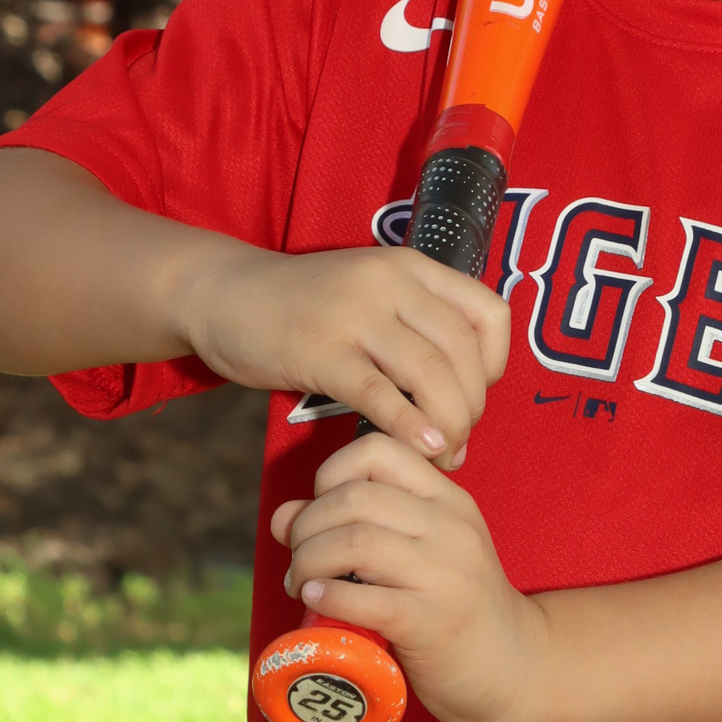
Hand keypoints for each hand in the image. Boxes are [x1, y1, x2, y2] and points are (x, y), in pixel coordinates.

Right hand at [181, 241, 507, 466]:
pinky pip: (380, 393)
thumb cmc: (304, 305)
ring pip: (430, 373)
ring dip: (447, 422)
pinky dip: (409, 426)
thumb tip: (465, 388)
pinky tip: (421, 450)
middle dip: (472, 406)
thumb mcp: (371, 292)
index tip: (478, 393)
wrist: (224, 294)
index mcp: (412, 268)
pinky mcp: (320, 351)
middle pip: (463, 351)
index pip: (489, 313)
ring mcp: (355, 315)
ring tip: (444, 453)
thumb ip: (416, 325)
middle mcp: (391, 283)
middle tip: (460, 439)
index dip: (497, 363)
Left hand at [269, 438, 548, 721]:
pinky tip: (316, 601)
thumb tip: (284, 515)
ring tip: (301, 584)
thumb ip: (356, 525)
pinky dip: (328, 596)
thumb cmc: (455, 607)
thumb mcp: (416, 553)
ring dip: (309, 561)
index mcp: (448, 500)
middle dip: (307, 526)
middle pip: (355, 498)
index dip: (330, 473)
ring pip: (355, 542)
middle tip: (297, 557)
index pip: (378, 451)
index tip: (318, 509)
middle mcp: (451, 528)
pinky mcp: (432, 623)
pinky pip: (365, 598)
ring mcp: (445, 574)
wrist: (512, 666)